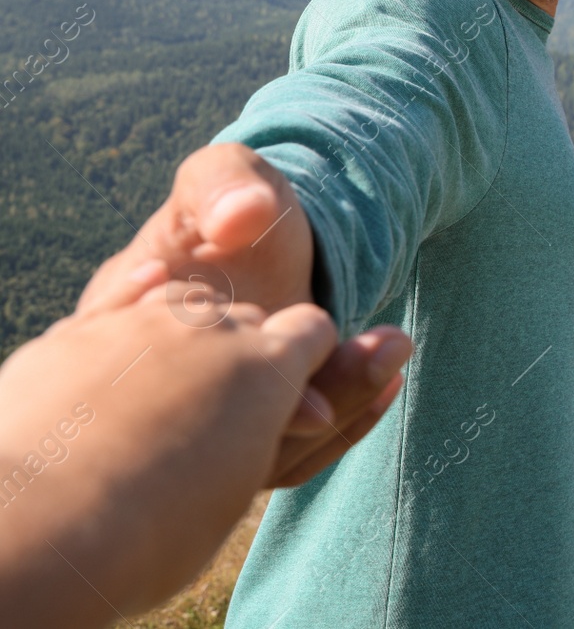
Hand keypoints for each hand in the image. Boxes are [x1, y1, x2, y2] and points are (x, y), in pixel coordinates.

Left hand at [0, 276, 394, 626]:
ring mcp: (142, 322)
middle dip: (247, 348)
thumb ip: (262, 442)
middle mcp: (212, 329)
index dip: (309, 355)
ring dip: (193, 322)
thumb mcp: (234, 494)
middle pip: (247, 318)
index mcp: (268, 370)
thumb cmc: (151, 528)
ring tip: (182, 360)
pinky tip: (150, 279)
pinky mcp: (79, 330)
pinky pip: (123, 293)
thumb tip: (286, 421)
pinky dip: (138, 288)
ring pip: (187, 298)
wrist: (43, 520)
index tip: (298, 384)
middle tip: (230, 398)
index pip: (311, 330)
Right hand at [77, 144, 411, 485]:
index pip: (163, 367)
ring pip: (262, 452)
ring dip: (337, 407)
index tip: (306, 327)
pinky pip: (293, 452)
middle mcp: (159, 387)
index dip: (231, 363)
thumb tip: (241, 217)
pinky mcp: (250, 434)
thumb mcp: (222, 176)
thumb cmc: (234, 203)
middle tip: (377, 349)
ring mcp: (206, 419)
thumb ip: (222, 184)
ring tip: (392, 353)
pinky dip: (345, 421)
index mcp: (125, 326)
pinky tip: (390, 380)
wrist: (265, 235)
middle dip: (301, 394)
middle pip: (219, 424)